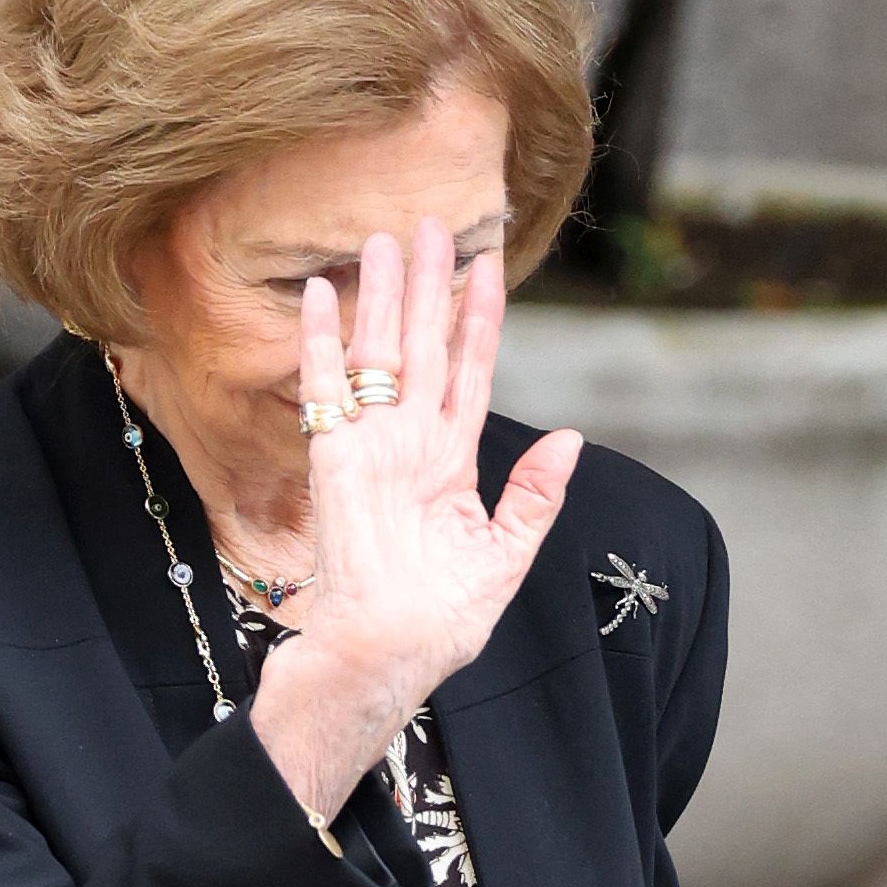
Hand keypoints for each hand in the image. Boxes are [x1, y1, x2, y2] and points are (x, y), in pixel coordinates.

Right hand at [246, 223, 583, 820]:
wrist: (383, 663)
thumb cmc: (438, 627)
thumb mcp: (504, 560)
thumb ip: (534, 498)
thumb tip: (568, 438)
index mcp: (451, 464)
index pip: (470, 373)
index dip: (480, 320)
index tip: (488, 265)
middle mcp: (410, 446)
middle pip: (423, 348)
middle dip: (429, 286)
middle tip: (432, 223)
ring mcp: (370, 450)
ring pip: (379, 356)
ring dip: (380, 298)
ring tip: (383, 238)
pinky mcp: (333, 464)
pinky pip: (325, 393)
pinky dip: (320, 345)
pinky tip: (318, 297)